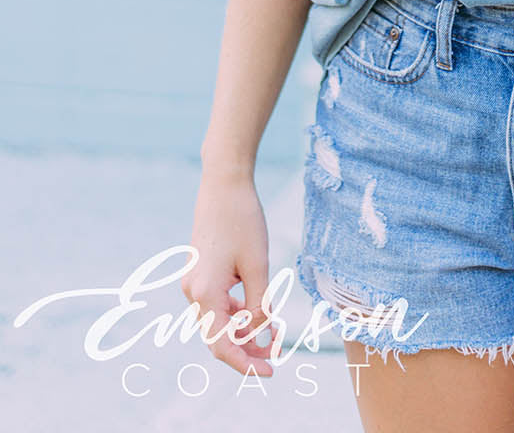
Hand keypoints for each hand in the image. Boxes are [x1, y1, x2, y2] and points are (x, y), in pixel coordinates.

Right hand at [182, 171, 275, 378]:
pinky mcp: (200, 273)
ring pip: (219, 322)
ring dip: (244, 332)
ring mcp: (194, 282)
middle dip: (247, 351)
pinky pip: (218, 304)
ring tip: (274, 334)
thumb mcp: (258, 265)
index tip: (270, 372)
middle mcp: (193, 292)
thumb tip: (261, 333)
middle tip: (277, 356)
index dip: (246, 364)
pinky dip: (238, 313)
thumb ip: (259, 304)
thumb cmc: (243, 220)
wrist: (224, 184)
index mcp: (205, 293)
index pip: (223, 345)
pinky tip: (259, 311)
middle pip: (219, 337)